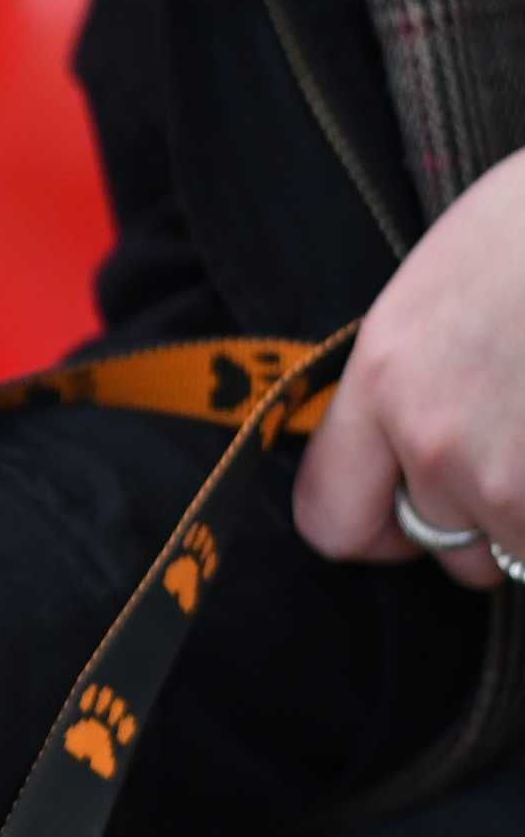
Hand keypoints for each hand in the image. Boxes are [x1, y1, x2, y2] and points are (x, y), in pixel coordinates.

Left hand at [296, 147, 524, 588]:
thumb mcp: (442, 287)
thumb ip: (409, 385)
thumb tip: (407, 454)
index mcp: (387, 379)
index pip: (331, 520)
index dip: (373, 525)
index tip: (405, 505)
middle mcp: (442, 443)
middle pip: (448, 548)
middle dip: (484, 517)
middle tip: (523, 444)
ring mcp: (523, 480)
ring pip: (522, 549)